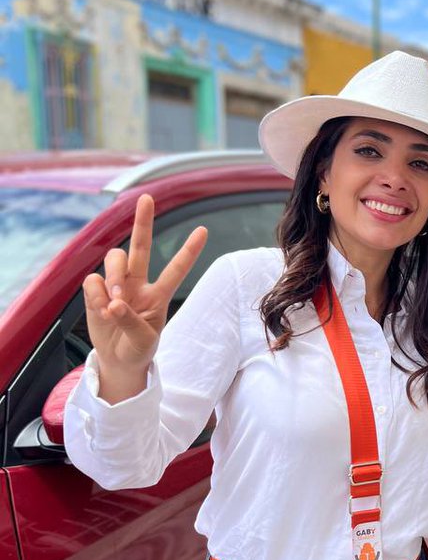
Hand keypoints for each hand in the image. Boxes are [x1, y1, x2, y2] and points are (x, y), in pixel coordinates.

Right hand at [83, 195, 206, 394]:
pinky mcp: (95, 291)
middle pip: (140, 246)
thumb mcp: (142, 340)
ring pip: (115, 259)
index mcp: (159, 295)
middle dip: (143, 221)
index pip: (176, 269)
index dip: (188, 250)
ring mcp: (116, 285)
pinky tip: (101, 311)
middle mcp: (138, 284)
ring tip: (114, 301)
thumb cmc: (137, 349)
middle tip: (147, 198)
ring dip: (113, 274)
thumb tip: (113, 303)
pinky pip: (92, 280)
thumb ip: (130, 321)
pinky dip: (95, 295)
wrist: (118, 361)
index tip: (203, 230)